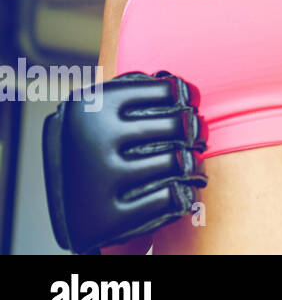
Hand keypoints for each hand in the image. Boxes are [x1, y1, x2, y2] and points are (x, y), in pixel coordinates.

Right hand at [43, 70, 206, 253]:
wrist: (68, 205)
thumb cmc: (96, 145)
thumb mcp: (101, 110)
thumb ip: (133, 89)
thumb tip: (175, 83)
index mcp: (93, 105)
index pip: (169, 90)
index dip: (186, 97)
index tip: (189, 103)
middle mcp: (93, 138)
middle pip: (179, 125)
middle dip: (194, 131)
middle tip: (195, 137)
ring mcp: (98, 178)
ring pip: (178, 162)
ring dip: (191, 164)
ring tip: (188, 163)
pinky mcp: (107, 217)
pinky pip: (170, 197)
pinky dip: (180, 194)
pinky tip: (176, 189)